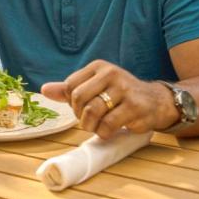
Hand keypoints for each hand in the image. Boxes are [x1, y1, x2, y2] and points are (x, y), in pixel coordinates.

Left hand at [40, 60, 176, 138]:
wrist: (155, 101)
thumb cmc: (119, 94)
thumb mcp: (94, 87)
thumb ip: (69, 89)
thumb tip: (43, 90)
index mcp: (98, 67)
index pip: (70, 86)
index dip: (71, 103)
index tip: (81, 109)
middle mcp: (110, 73)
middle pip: (78, 98)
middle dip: (79, 115)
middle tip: (88, 120)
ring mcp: (123, 89)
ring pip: (92, 111)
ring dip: (90, 125)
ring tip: (96, 127)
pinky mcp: (134, 106)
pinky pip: (108, 124)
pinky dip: (103, 132)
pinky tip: (108, 131)